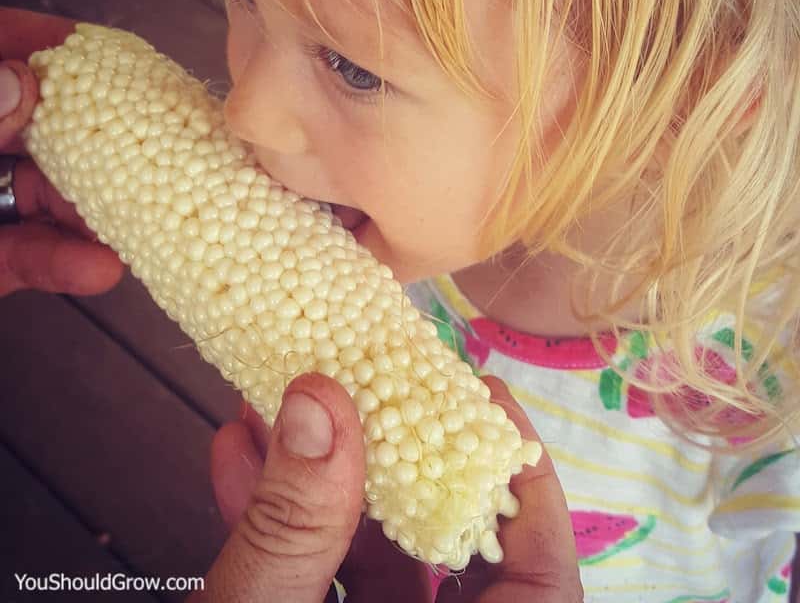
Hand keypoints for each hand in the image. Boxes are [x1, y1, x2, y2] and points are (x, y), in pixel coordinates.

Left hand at [0, 6, 123, 295]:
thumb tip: (24, 82)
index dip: (43, 41)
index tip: (103, 48)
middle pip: (38, 124)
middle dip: (96, 134)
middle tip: (162, 135)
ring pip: (45, 194)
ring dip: (96, 208)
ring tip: (151, 214)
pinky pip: (27, 256)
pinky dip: (63, 263)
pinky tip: (100, 269)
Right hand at [197, 372, 582, 602]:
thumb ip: (294, 530)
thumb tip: (322, 402)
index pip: (540, 585)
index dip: (525, 486)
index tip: (487, 400)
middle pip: (444, 556)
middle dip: (400, 458)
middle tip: (375, 383)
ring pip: (367, 561)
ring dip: (320, 478)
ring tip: (286, 402)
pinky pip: (311, 583)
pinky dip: (278, 523)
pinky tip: (236, 459)